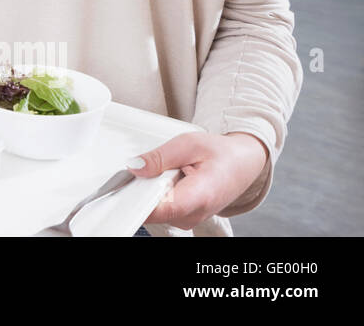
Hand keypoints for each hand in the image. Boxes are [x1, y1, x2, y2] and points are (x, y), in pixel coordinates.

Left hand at [130, 131, 268, 228]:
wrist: (242, 164)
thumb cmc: (220, 154)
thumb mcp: (189, 144)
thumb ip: (160, 157)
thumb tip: (134, 167)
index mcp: (199, 196)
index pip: (163, 209)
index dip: (139, 202)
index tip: (121, 192)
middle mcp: (194, 214)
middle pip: (153, 209)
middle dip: (142, 188)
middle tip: (147, 167)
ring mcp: (189, 219)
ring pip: (154, 209)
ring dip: (150, 190)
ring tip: (166, 171)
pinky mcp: (183, 217)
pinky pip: (160, 209)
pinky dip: (157, 193)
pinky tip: (166, 179)